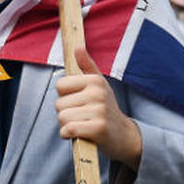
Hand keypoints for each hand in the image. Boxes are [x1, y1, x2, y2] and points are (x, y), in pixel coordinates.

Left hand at [55, 46, 142, 168]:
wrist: (124, 136)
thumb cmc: (106, 109)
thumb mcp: (98, 85)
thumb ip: (86, 66)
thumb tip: (77, 48)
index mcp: (95, 80)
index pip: (60, 85)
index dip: (65, 97)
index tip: (78, 102)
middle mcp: (98, 93)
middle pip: (59, 104)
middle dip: (66, 113)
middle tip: (82, 117)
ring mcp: (99, 110)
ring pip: (62, 117)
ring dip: (67, 125)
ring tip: (83, 125)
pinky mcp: (98, 128)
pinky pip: (68, 129)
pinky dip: (68, 135)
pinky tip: (79, 135)